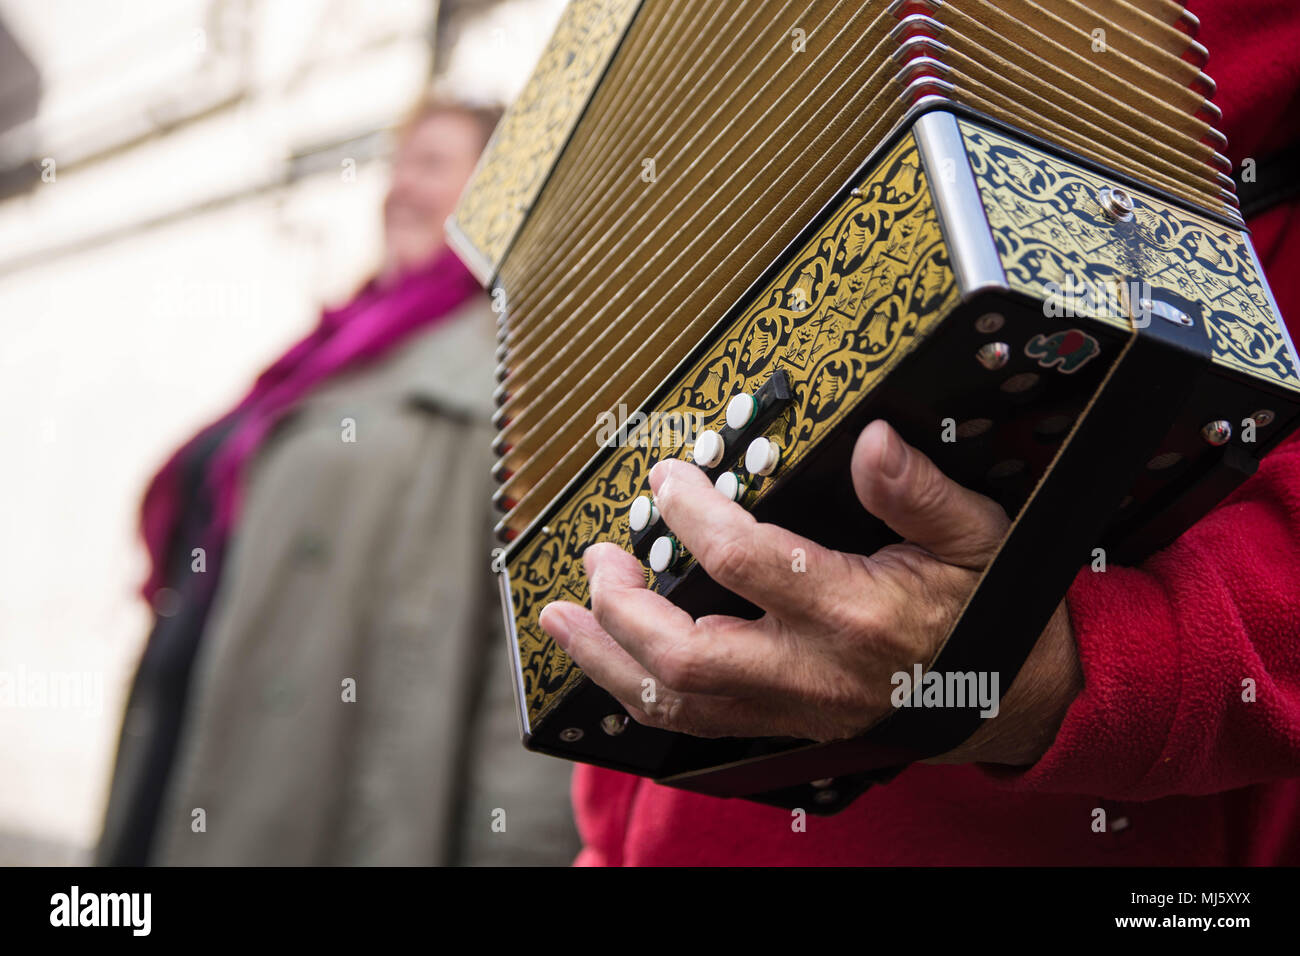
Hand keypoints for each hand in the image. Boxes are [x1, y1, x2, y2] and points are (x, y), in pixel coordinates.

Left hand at [538, 420, 1081, 764]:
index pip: (743, 562)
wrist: (1008, 696)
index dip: (690, 514)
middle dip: (621, 605)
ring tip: (560, 618)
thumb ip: (918, 490)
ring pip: (674, 702)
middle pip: (684, 654)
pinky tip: (605, 661)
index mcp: (856, 612)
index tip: (665, 478)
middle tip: (597, 557)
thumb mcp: (974, 534)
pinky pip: (692, 723)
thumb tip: (870, 440)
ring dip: (605, 660)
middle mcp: (812, 671)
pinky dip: (636, 692)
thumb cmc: (986, 607)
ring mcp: (791, 708)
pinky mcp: (781, 725)